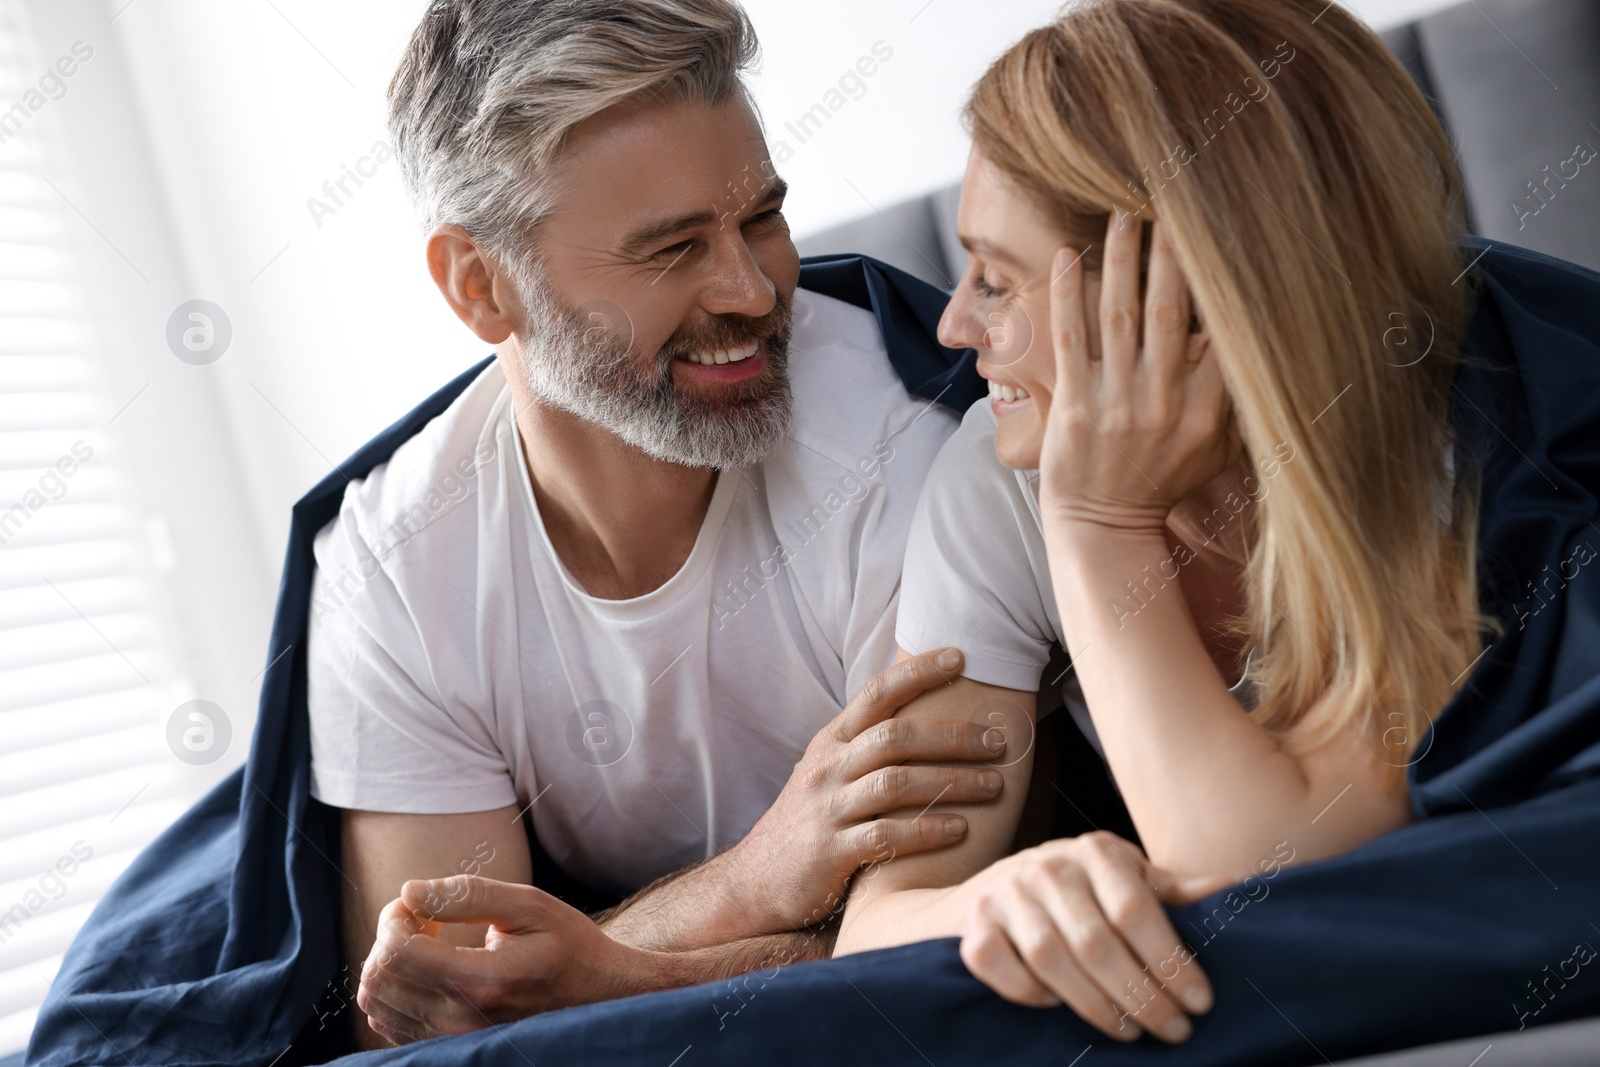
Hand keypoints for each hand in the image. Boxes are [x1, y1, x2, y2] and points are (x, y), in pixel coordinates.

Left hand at [357, 875, 649, 1044]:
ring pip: (376, 1002)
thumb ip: (467, 895)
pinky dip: (394, 989)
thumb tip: (409, 892)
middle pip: (379, 977)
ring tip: (428, 943)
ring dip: (390, 962)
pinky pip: (388, 1023)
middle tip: (424, 919)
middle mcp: (461, 1020)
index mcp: (483, 981)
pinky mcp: (447, 1048)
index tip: (417, 903)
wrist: (596, 995)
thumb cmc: (567, 944)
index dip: (393, 918)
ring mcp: (452, 1041)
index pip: (398, 952)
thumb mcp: (529, 906)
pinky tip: (427, 968)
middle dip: (389, 936)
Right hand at [730, 647, 1007, 930]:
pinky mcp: (831, 852)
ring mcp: (827, 809)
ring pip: (896, 784)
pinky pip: (886, 835)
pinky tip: (961, 830)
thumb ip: (866, 746)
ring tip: (994, 786)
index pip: (876, 693)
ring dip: (952, 782)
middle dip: (954, 736)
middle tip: (999, 742)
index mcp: (830, 741)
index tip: (960, 656)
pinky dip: (927, 830)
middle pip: (896, 737)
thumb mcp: (827, 772)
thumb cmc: (807, 822)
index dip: (918, 671)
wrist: (755, 881)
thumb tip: (930, 717)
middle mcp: (828, 768)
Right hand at [957, 831, 1230, 1043]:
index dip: (1171, 960)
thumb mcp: (1130, 880)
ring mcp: (1004, 895)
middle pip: (1097, 943)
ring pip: (1052, 961)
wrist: (995, 888)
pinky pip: (999, 968)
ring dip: (1096, 1006)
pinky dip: (1029, 994)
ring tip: (1130, 1030)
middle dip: (1142, 995)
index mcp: (1096, 851)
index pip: (1136, 910)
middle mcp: (1047, 867)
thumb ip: (1174, 891)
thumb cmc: (1082, 889)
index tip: (1201, 1002)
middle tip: (1174, 1030)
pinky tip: (1058, 1006)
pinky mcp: (973, 925)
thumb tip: (1235, 888)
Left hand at [1039, 216, 1236, 534]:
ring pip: (1119, 317)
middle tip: (1173, 202)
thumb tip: (1268, 347)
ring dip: (1122, 261)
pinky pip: (1070, 340)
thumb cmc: (1163, 481)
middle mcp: (1161, 404)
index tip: (1231, 240)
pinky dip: (1068, 295)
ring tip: (1124, 213)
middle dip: (1172, 256)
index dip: (1226, 287)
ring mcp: (1113, 404)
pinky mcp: (1071, 405)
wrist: (1104, 526)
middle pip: (1168, 314)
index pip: (1221, 336)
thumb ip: (1241, 401)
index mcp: (1205, 412)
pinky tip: (1069, 255)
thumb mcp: (1219, 450)